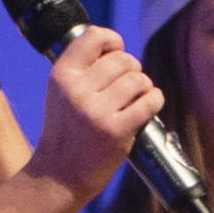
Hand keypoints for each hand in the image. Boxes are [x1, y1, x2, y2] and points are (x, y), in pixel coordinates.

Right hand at [21, 21, 167, 201]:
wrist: (59, 176)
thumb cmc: (65, 132)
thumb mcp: (60, 93)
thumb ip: (82, 69)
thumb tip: (116, 48)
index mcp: (61, 76)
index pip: (94, 36)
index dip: (112, 41)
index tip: (116, 52)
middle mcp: (77, 90)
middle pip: (122, 59)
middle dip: (132, 68)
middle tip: (127, 86)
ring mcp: (97, 111)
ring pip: (138, 79)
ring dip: (143, 86)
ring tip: (135, 99)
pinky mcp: (116, 130)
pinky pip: (150, 100)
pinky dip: (154, 100)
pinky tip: (148, 106)